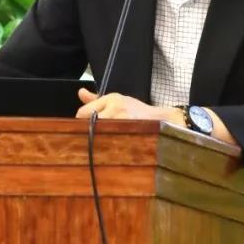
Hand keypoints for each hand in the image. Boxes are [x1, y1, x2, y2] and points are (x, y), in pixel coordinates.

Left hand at [74, 89, 238, 146]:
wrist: (164, 121)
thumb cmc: (138, 111)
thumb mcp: (117, 100)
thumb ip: (96, 99)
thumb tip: (80, 92)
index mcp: (112, 99)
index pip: (82, 113)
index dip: (80, 123)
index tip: (83, 129)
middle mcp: (117, 107)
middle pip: (89, 125)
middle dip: (88, 133)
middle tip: (90, 140)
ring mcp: (124, 121)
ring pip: (99, 135)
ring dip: (97, 142)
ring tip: (102, 145)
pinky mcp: (130, 133)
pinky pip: (111, 144)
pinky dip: (109, 149)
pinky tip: (111, 151)